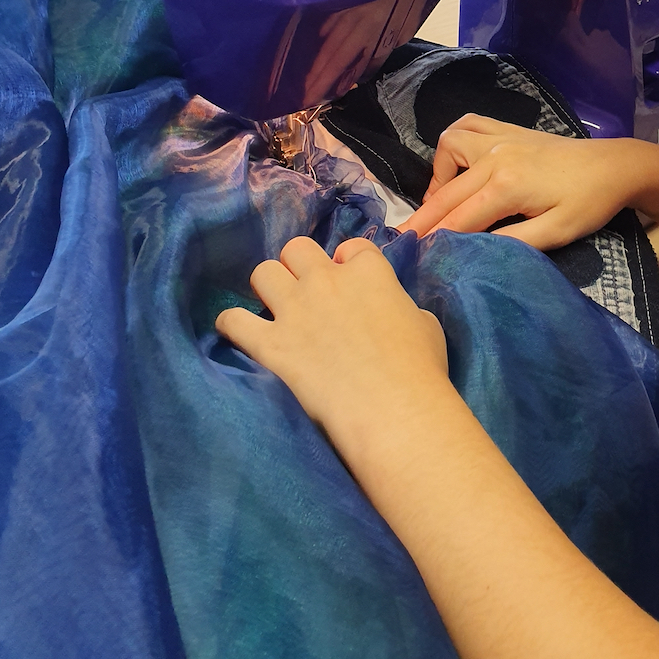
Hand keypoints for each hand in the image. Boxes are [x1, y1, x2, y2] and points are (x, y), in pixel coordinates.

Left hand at [216, 236, 449, 452]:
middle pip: (297, 249)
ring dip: (268, 288)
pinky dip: (233, 324)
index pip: (352, 247)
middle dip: (299, 267)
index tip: (348, 280)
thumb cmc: (420, 370)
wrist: (394, 411)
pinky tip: (240, 333)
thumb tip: (393, 313)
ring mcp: (295, 310)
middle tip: (307, 293)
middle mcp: (326, 280)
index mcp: (369, 272)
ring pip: (263, 272)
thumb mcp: (425, 325)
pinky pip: (234, 320)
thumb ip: (401, 307)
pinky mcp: (271, 344)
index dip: (349, 262)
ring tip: (276, 309)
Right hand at [398, 115, 645, 249]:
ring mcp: (499, 137)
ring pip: (449, 146)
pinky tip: (457, 161)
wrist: (614, 166)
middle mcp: (495, 155)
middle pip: (446, 190)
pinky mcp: (507, 129)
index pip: (459, 219)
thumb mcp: (556, 233)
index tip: (411, 256)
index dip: (433, 239)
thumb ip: (512, 243)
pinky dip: (454, 142)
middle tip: (404, 238)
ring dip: (438, 174)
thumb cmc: (588, 203)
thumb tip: (471, 252)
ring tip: (443, 200)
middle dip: (423, 216)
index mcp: (507, 185)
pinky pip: (467, 125)